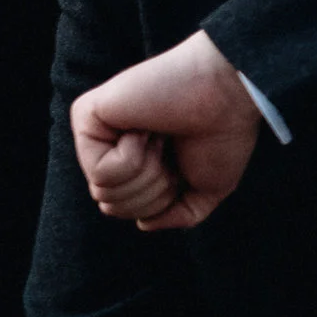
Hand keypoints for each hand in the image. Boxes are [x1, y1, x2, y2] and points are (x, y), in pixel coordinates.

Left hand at [71, 30, 260, 230]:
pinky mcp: (86, 116)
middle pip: (111, 205)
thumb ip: (178, 213)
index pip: (125, 209)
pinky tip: (145, 128)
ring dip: (146, 174)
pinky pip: (101, 172)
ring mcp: (97, 130)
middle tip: (171, 149)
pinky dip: (133, 157)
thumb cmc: (225, 132)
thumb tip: (142, 223)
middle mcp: (112, 144)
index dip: (160, 200)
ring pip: (103, 193)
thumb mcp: (209, 188)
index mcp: (137, 158)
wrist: (230, 94)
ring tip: (160, 136)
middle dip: (152, 191)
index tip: (182, 161)